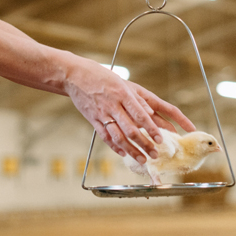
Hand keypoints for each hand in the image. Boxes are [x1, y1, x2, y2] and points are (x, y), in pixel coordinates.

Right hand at [64, 58, 194, 163]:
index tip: (160, 139)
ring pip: (118, 137)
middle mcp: (113, 106)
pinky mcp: (93, 120)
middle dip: (144, 144)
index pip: (140, 115)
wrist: (75, 76)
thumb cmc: (102, 77)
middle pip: (131, 130)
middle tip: (155, 154)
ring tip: (142, 159)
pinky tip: (124, 154)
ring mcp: (102, 114)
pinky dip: (115, 146)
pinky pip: (105, 136)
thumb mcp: (121, 83)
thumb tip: (151, 112)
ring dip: (131, 150)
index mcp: (123, 94)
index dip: (151, 129)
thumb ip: (136, 99)